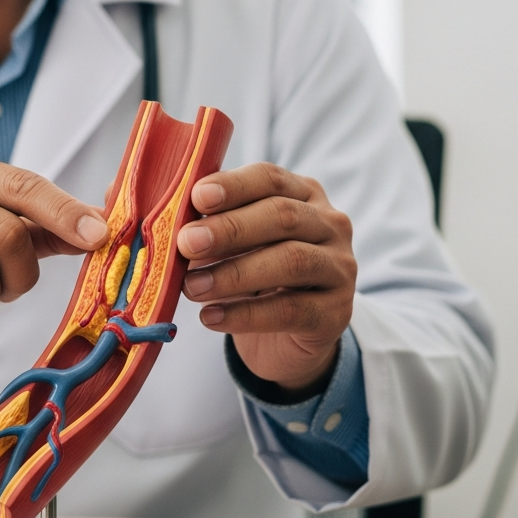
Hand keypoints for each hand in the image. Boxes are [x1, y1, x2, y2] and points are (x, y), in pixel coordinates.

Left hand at [176, 163, 356, 393]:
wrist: (287, 338)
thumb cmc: (257, 274)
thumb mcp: (240, 242)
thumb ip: (218, 224)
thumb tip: (178, 221)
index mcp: (304, 194)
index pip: (271, 178)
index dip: (234, 186)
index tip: (197, 197)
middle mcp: (330, 224)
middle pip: (283, 216)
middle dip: (231, 229)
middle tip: (187, 243)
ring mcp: (340, 267)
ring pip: (291, 261)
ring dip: (234, 273)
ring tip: (192, 287)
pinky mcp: (337, 312)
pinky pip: (291, 310)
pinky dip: (246, 314)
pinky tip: (210, 317)